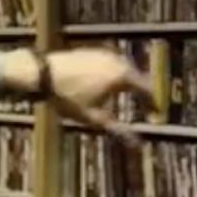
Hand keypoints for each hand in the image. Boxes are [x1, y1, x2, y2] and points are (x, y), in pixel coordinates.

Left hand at [3, 48, 154, 144]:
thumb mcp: (93, 118)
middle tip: (146, 106)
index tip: (155, 115)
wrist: (41, 73)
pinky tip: (106, 84)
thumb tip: (137, 145)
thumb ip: (118, 130)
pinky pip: (110, 64)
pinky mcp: (91, 50)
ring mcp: (104, 53)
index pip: (146, 89)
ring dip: (128, 83)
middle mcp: (117, 60)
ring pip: (123, 69)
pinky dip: (113, 75)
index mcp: (122, 75)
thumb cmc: (67, 97)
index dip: (152, 104)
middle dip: (141, 93)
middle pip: (137, 77)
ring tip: (128, 96)